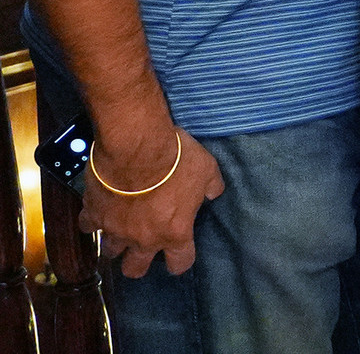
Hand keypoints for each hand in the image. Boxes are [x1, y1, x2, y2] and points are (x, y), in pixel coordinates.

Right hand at [84, 126, 224, 277]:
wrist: (137, 148)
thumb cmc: (177, 160)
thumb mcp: (207, 170)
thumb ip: (211, 187)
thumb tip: (213, 192)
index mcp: (175, 233)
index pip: (180, 263)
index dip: (179, 260)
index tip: (178, 254)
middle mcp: (143, 238)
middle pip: (135, 269)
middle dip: (137, 262)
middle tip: (141, 246)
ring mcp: (115, 229)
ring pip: (110, 251)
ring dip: (115, 241)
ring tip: (120, 227)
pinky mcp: (93, 215)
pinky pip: (88, 226)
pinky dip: (93, 219)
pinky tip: (99, 209)